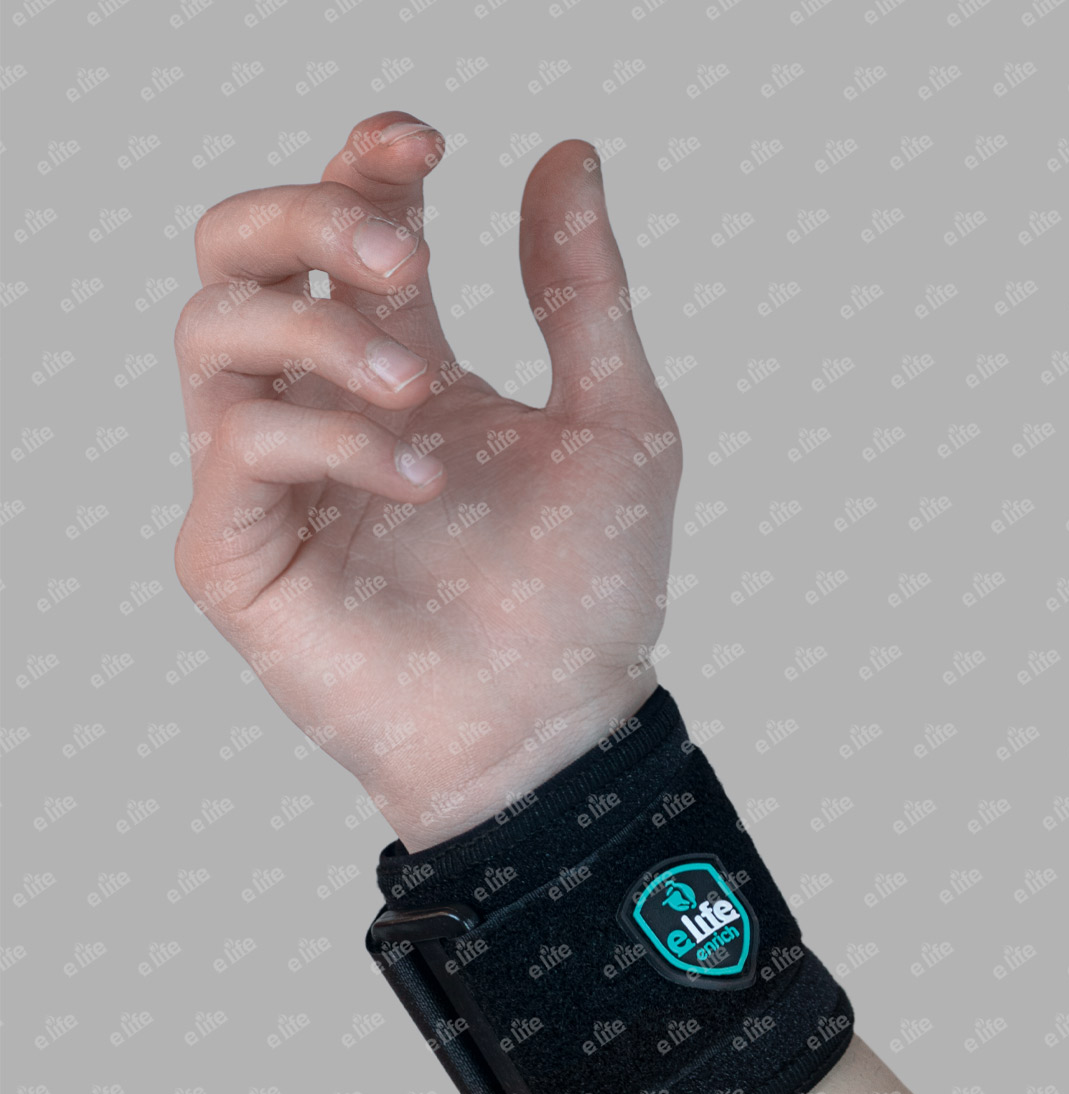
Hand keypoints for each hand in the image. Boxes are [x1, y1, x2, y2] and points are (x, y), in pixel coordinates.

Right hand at [172, 112, 681, 849]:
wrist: (557, 731)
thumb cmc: (585, 594)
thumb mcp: (614, 422)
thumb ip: (581, 292)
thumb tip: (565, 153)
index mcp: (400, 372)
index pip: (340, 232)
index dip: (365, 164)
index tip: (429, 144)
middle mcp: (320, 411)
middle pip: (240, 251)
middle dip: (311, 217)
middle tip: (410, 258)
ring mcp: (270, 480)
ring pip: (211, 329)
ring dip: (318, 328)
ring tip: (420, 388)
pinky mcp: (235, 552)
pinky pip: (240, 443)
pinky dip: (331, 436)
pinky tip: (422, 479)